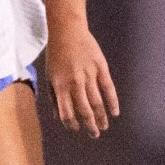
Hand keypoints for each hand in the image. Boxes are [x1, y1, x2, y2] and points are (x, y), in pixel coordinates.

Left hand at [46, 23, 120, 137]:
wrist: (67, 30)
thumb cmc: (56, 53)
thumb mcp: (49, 75)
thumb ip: (53, 96)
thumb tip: (58, 116)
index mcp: (60, 86)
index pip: (66, 113)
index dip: (72, 124)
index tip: (77, 129)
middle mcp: (75, 83)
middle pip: (84, 111)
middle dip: (89, 126)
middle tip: (94, 134)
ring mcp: (89, 75)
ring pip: (97, 102)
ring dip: (101, 117)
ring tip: (104, 127)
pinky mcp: (100, 68)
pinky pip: (108, 88)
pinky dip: (112, 101)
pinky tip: (114, 112)